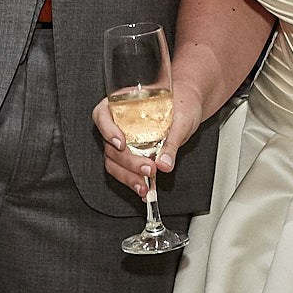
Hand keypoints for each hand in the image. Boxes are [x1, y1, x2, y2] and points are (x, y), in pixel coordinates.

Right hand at [95, 81, 203, 196]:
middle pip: (110, 145)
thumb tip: (164, 163)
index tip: (121, 143)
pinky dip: (134, 181)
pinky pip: (125, 169)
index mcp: (123, 103)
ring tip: (144, 188)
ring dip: (128, 177)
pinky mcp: (132, 154)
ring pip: (114, 161)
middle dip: (128, 162)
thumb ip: (171, 141)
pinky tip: (145, 190)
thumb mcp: (181, 120)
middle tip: (149, 169)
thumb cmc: (183, 104)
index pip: (102, 114)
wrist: (190, 109)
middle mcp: (119, 122)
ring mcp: (124, 140)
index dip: (107, 130)